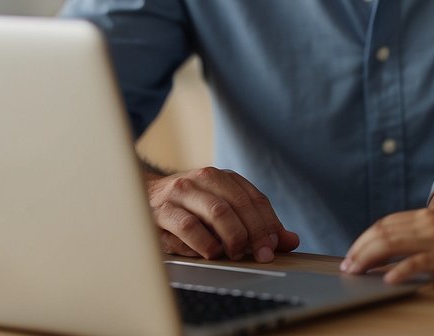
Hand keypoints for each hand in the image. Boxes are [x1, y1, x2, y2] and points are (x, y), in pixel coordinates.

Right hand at [145, 166, 298, 261]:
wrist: (142, 196)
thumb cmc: (190, 208)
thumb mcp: (223, 209)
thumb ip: (255, 224)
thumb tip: (291, 241)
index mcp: (222, 177)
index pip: (253, 198)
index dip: (268, 223)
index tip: (276, 246)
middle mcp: (202, 179)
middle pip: (237, 205)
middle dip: (253, 233)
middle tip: (261, 256)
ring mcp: (181, 192)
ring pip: (216, 211)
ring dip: (231, 236)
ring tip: (235, 254)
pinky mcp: (161, 211)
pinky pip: (187, 227)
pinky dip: (203, 244)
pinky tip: (210, 254)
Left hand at [341, 209, 433, 284]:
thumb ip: (424, 234)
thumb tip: (397, 247)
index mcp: (426, 215)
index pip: (385, 223)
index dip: (364, 237)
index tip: (352, 253)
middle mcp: (428, 222)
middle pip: (383, 232)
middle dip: (359, 248)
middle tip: (347, 266)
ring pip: (392, 244)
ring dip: (368, 258)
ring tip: (355, 272)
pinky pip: (416, 262)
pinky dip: (397, 270)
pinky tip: (386, 280)